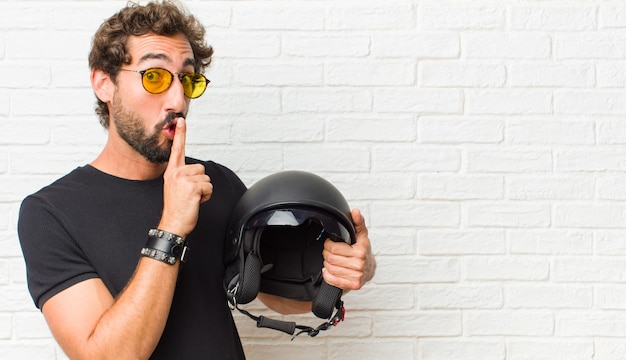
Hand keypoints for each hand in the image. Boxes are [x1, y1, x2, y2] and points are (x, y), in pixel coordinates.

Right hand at [159, 117, 212, 237]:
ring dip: (204, 190)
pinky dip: (206, 196)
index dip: (181, 134)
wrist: (173, 224)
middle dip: (201, 182)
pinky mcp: (192, 186)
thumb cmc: (177, 208)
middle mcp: (176, 173)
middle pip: (201, 168)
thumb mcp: (176, 187)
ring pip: (207, 178)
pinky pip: (209, 187)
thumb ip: (183, 176)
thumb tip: (195, 172)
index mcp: (172, 172)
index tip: (181, 120)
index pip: (177, 149)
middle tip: (190, 194)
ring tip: (192, 198)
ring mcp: (183, 179)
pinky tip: (196, 201)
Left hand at [321, 208, 375, 290]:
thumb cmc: (364, 251)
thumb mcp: (361, 235)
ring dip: (327, 264)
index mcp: (360, 251)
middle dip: (326, 254)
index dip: (328, 244)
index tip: (330, 244)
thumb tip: (355, 212)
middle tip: (329, 252)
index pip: (334, 248)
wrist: (370, 269)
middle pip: (330, 259)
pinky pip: (332, 280)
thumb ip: (358, 222)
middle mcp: (359, 264)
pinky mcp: (353, 285)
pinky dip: (328, 275)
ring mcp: (357, 276)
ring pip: (330, 269)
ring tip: (331, 261)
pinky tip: (331, 270)